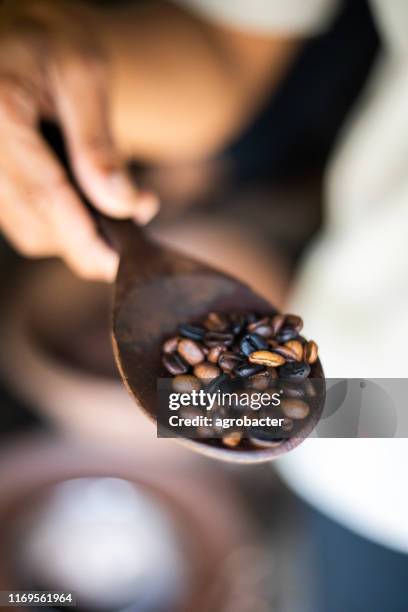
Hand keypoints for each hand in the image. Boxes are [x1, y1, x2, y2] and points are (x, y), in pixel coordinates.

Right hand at [0, 0, 157, 280]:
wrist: (25, 33)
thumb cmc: (55, 42)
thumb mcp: (86, 74)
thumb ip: (100, 143)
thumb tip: (122, 204)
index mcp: (2, 114)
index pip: (46, 196)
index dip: (86, 240)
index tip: (121, 265)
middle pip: (37, 225)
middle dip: (88, 240)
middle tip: (136, 223)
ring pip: (30, 231)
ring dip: (77, 234)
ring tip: (117, 205)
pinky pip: (26, 220)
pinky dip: (63, 223)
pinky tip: (89, 202)